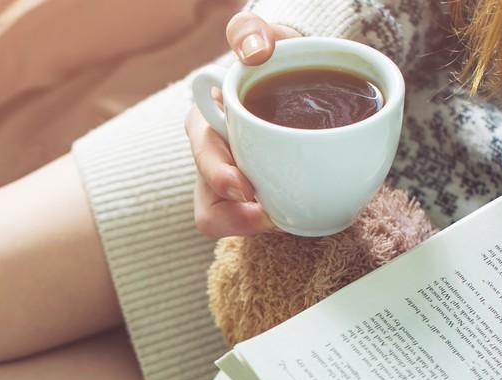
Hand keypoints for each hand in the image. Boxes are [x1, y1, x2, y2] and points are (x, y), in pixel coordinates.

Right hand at [185, 12, 300, 238]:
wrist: (302, 78)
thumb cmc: (278, 58)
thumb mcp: (266, 35)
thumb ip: (252, 31)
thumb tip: (254, 52)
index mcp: (208, 112)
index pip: (199, 143)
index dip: (217, 172)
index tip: (244, 187)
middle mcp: (211, 150)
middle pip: (205, 195)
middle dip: (231, 212)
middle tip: (263, 213)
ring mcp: (227, 176)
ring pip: (215, 217)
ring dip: (242, 226)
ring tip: (277, 223)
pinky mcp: (247, 196)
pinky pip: (243, 222)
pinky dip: (262, 225)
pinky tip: (287, 218)